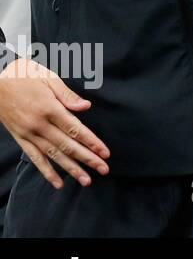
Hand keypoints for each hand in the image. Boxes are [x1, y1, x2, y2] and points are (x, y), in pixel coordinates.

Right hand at [0, 59, 109, 188]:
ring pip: (53, 155)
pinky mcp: (20, 138)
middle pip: (68, 145)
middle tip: (104, 170)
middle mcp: (39, 125)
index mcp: (49, 108)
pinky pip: (34, 158)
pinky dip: (46, 172)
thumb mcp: (47, 77)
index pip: (75, 129)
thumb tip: (86, 106)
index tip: (105, 153)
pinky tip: (57, 183)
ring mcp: (28, 133)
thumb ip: (67, 95)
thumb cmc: (23, 75)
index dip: (92, 142)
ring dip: (71, 169)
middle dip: (88, 159)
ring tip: (86, 180)